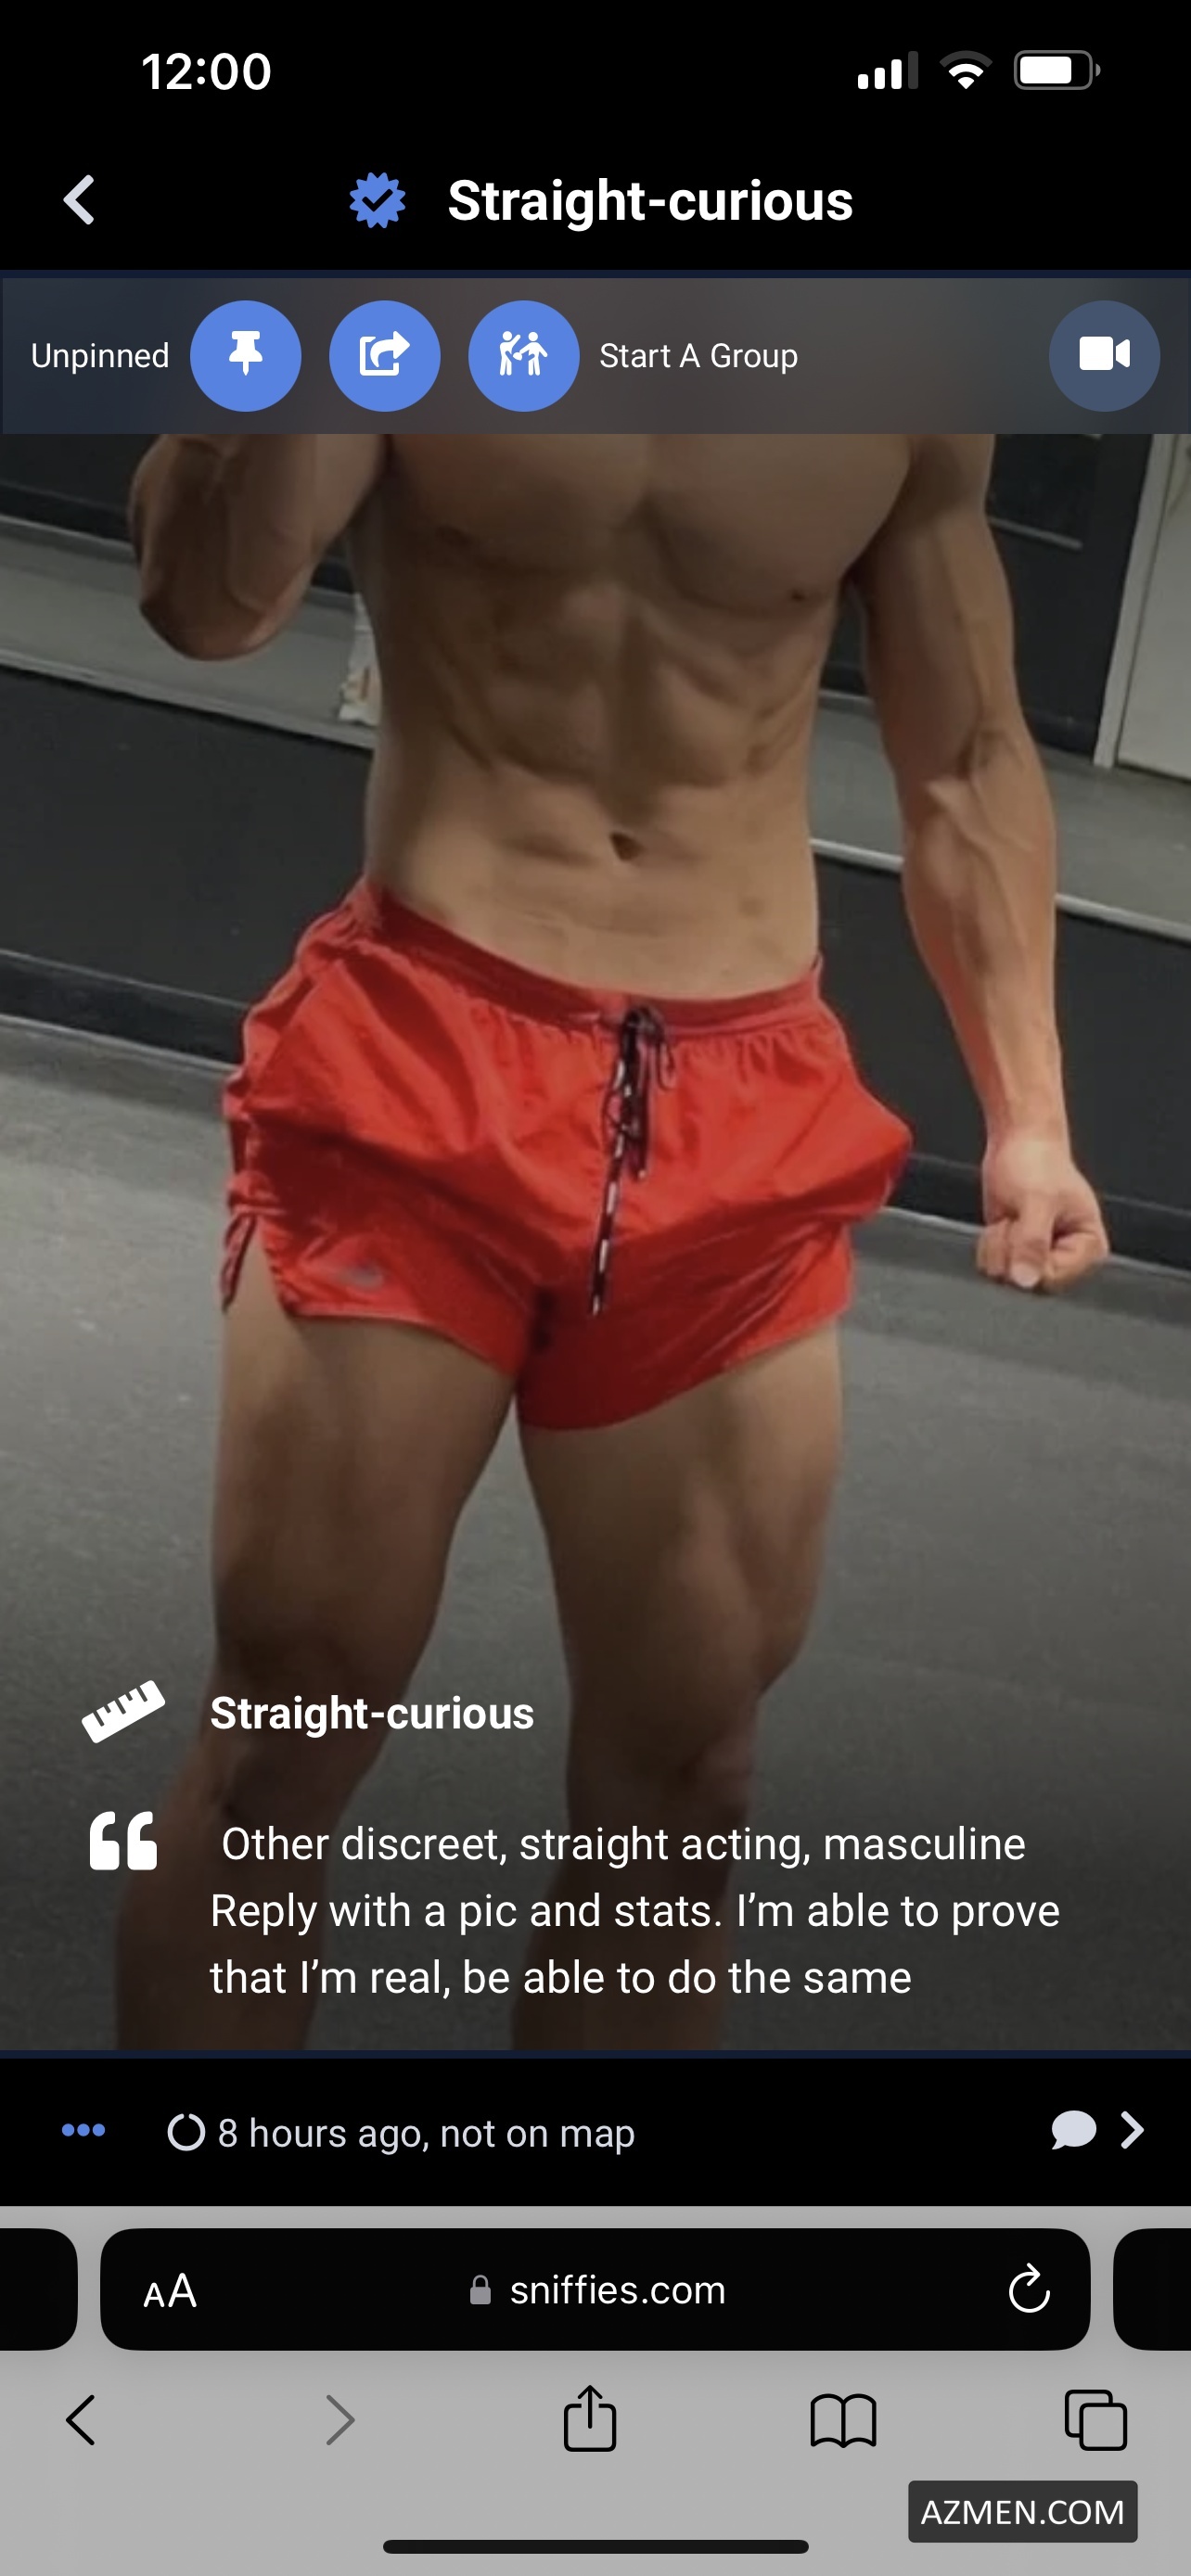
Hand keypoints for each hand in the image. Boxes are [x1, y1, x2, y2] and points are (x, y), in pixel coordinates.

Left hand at [978, 1131, 1108, 1291]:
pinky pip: (993, 1267)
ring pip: (1007, 1277)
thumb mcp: (1037, 1201)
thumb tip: (1025, 1280)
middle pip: (1028, 1283)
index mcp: (1089, 1248)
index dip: (1030, 1256)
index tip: (1029, 1224)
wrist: (1017, 1143)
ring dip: (1000, 1244)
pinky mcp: (1017, 1254)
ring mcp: (1041, 1258)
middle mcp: (1068, 1259)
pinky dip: (990, 1244)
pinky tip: (1003, 1222)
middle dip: (1013, 1248)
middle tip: (1020, 1217)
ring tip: (1014, 1216)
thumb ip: (1033, 1242)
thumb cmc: (1037, 1164)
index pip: (1052, 1278)